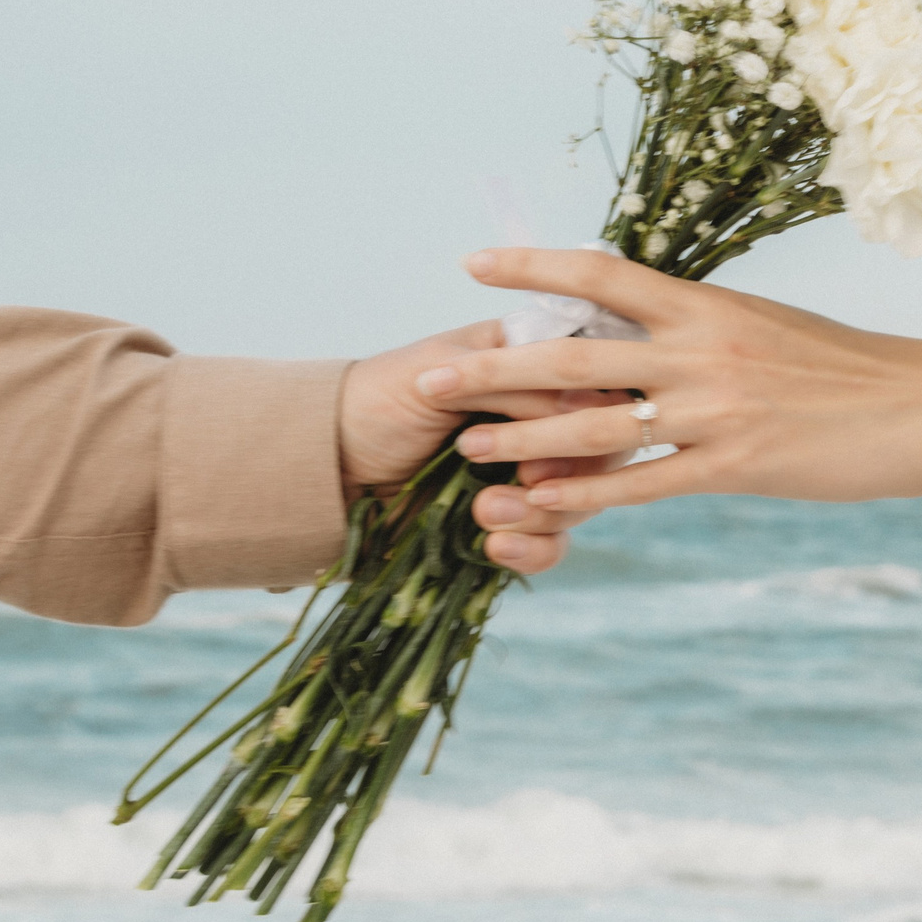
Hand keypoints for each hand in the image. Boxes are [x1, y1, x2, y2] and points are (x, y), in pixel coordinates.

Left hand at [339, 318, 626, 573]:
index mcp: (526, 371)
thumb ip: (513, 378)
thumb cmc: (374, 403)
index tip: (548, 432)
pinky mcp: (506, 529)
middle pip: (599, 454)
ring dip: (537, 513)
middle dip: (566, 473)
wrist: (321, 471)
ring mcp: (523, 480)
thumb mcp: (440, 370)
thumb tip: (592, 400)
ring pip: (578, 505)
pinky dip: (530, 551)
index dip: (586, 417)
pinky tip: (491, 545)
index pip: (593, 389)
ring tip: (483, 511)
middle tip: (523, 475)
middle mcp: (535, 425)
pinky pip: (550, 549)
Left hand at [409, 250, 921, 515]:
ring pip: (594, 424)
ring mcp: (715, 409)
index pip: (600, 272)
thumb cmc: (850, 366)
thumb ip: (702, 324)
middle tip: (425, 378)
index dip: (532, 267)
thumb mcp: (768, 324)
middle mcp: (700, 348)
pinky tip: (540, 506)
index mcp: (706, 303)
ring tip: (464, 449)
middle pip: (573, 354)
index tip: (473, 264)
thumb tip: (646, 314)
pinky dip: (586, 495)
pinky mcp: (734, 466)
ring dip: (521, 439)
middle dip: (492, 367)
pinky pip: (642, 484)